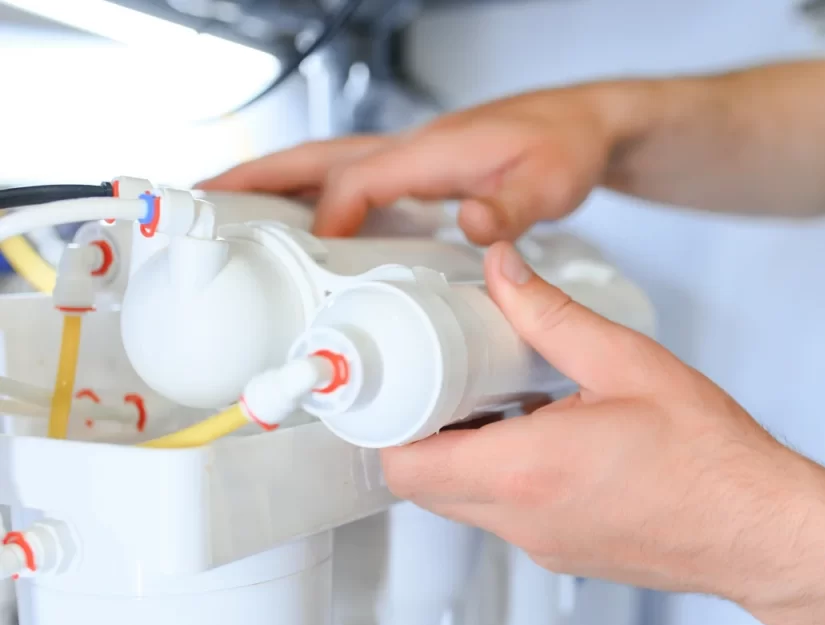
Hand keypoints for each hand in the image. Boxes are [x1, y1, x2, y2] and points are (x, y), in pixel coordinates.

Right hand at [198, 84, 622, 242]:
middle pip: (317, 157)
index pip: (359, 180)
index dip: (328, 218)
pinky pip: (350, 178)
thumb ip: (512, 209)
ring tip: (227, 207)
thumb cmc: (565, 146)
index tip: (308, 259)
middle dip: (258, 177)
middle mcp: (411, 148)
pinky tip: (305, 221)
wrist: (582, 125)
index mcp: (433, 150)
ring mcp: (410, 157)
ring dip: (275, 181)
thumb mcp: (550, 183)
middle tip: (202, 198)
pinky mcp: (417, 169)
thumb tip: (472, 228)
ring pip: (326, 164)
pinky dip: (314, 193)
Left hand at [381, 243, 818, 603]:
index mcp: (526, 470)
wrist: (759, 530)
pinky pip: (502, 515)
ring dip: (462, 454)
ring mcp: (539, 544)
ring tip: (500, 401)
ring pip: (460, 502)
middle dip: (419, 432)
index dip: (387, 424)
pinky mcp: (561, 553)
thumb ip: (551, 316)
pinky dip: (499, 477)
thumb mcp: (626, 363)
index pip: (406, 466)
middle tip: (447, 381)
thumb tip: (502, 273)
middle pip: (422, 486)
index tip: (398, 384)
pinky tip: (542, 436)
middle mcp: (521, 518)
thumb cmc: (709, 457)